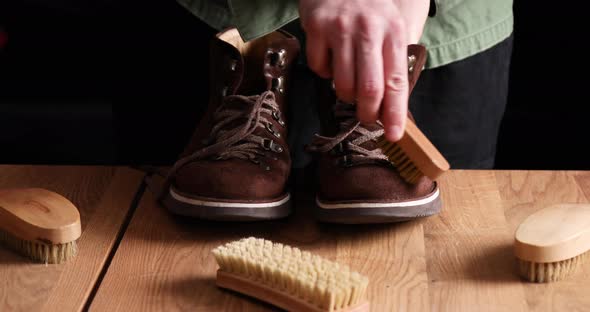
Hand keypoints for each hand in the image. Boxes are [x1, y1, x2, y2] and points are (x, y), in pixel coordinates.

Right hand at [299, 0, 429, 140]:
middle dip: (367, 113)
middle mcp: (368, 30)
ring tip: (348, 79)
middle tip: (366, 119)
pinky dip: (324, 71)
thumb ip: (393, 61)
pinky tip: (330, 56)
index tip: (394, 134)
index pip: (396, 82)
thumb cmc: (368, 8)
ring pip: (341, 83)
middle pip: (368, 88)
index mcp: (393, 32)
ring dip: (345, 92)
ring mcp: (339, 28)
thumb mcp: (391, 27)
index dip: (395, 113)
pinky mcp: (316, 27)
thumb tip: (392, 106)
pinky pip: (318, 68)